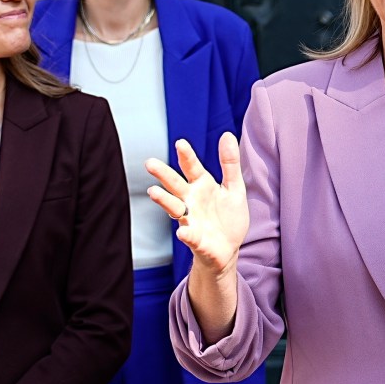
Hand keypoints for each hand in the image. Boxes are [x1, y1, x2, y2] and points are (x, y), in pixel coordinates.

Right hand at [146, 134, 246, 334]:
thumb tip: (228, 134)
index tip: (180, 143)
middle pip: (175, 185)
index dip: (187, 156)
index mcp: (202, 185)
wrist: (229, 248)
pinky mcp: (195, 240)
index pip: (192, 167)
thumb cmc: (228, 216)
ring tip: (153, 192)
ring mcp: (190, 219)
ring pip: (174, 208)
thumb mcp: (234, 188)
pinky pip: (189, 236)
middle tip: (150, 163)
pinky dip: (186, 234)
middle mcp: (191, 200)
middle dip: (163, 174)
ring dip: (164, 200)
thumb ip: (230, 164)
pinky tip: (183, 231)